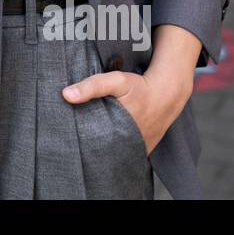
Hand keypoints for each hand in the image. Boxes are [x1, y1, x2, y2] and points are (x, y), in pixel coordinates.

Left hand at [61, 66, 190, 155]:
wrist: (167, 94)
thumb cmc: (140, 87)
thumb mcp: (116, 81)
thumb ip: (92, 86)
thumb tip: (66, 95)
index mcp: (118, 130)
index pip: (92, 142)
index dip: (81, 139)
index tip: (69, 134)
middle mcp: (129, 143)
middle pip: (103, 149)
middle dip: (91, 145)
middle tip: (78, 139)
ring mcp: (137, 148)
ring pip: (115, 153)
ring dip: (105, 150)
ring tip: (92, 144)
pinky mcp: (144, 149)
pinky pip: (127, 153)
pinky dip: (118, 150)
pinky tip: (109, 143)